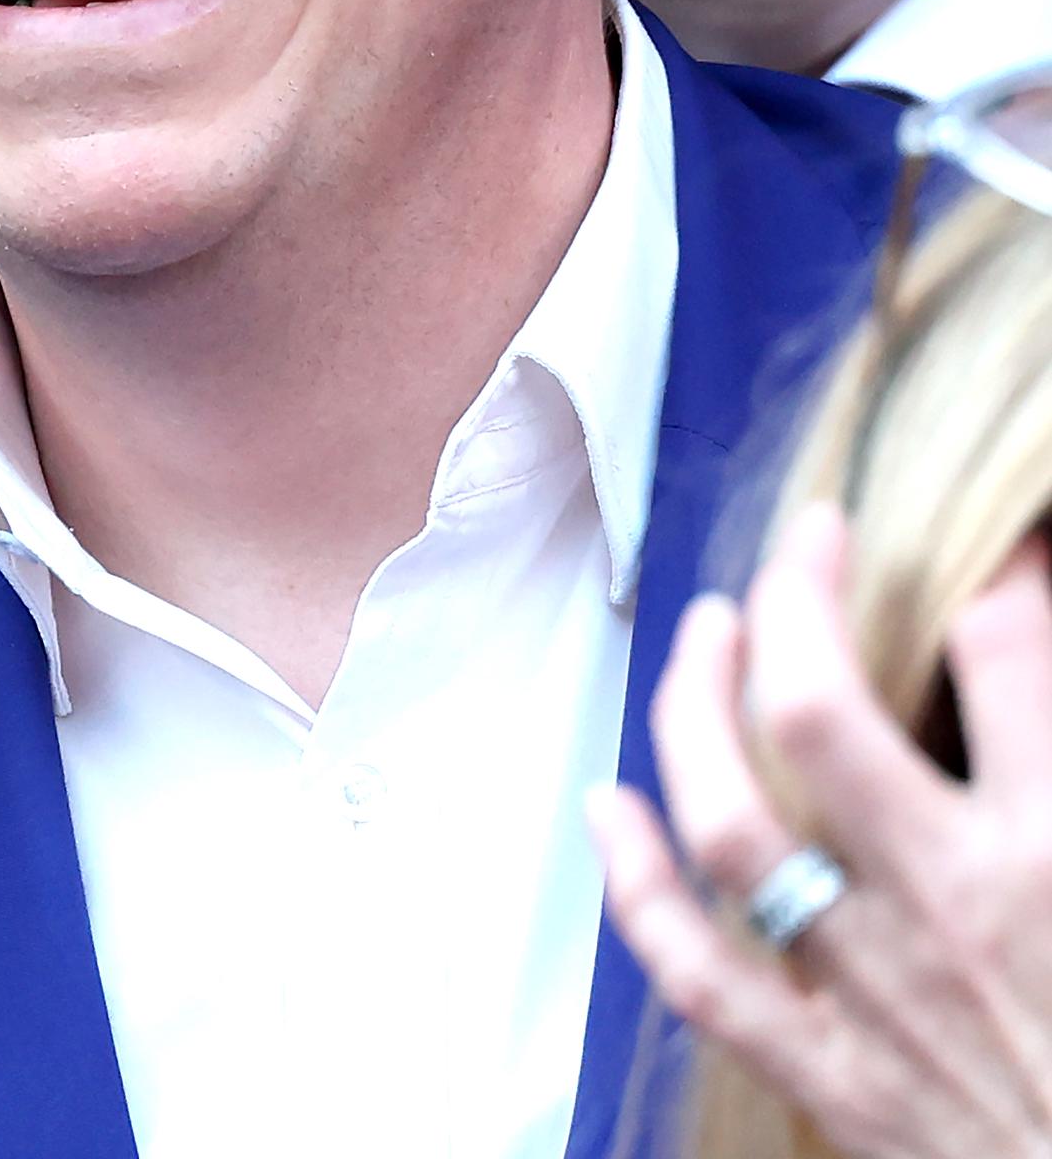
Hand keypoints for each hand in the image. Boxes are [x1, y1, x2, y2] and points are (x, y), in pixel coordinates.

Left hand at [587, 503, 1051, 1158]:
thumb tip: (1029, 641)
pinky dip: (637, 885)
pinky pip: (698, 971)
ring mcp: (871, 994)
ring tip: (708, 628)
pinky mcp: (831, 1080)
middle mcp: (946, 909)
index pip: (1003, 650)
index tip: (1000, 540)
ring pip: (732, 820)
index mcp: (1050, 856)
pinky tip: (611, 805)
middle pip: (817, 714)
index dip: (1003, 568)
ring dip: (697, 708)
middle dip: (793, 601)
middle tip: (805, 543)